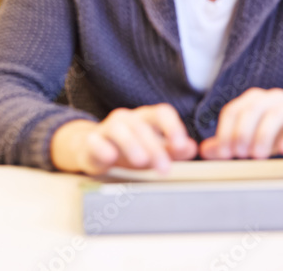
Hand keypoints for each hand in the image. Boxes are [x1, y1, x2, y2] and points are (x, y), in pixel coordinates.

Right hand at [51, 104, 197, 175]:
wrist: (92, 150)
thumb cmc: (129, 150)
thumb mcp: (155, 151)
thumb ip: (173, 150)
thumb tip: (191, 148)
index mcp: (146, 119)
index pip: (162, 112)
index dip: (172, 127)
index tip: (179, 146)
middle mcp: (127, 118)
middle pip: (142, 125)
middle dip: (155, 147)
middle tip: (164, 169)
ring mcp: (107, 128)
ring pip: (119, 128)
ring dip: (132, 144)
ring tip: (141, 162)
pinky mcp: (91, 142)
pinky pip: (95, 140)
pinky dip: (102, 147)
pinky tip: (110, 156)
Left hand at [200, 88, 282, 161]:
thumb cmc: (282, 130)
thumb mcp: (253, 135)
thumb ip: (230, 141)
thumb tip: (205, 151)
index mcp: (253, 99)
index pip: (233, 111)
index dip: (225, 132)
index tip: (224, 153)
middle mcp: (271, 98)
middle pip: (250, 111)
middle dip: (241, 134)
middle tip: (239, 154)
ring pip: (274, 116)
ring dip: (262, 136)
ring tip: (257, 156)